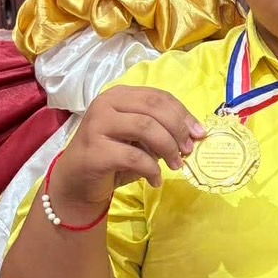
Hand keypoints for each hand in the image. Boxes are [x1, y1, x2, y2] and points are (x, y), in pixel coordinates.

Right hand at [49, 86, 204, 216]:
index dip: (183, 114)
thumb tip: (196, 134)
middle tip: (188, 150)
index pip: (159, 97)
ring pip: (145, 127)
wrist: (78, 182)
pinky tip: (155, 179)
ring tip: (175, 165)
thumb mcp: (141, 139)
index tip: (199, 134)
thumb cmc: (114, 156)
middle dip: (178, 130)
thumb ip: (163, 130)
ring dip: (168, 148)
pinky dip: (152, 169)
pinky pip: (134, 157)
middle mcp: (105, 104)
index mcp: (120, 96)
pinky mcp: (94, 150)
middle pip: (154, 108)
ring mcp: (96, 125)